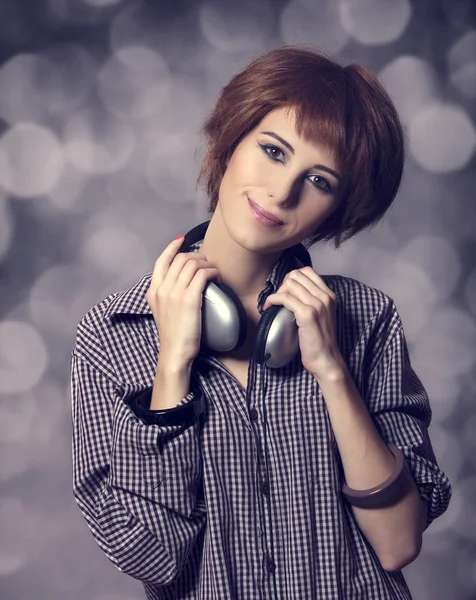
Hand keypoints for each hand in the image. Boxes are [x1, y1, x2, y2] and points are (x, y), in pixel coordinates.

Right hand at [146, 236, 220, 368]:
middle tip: (206, 264)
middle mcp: (162, 289)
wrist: (174, 353)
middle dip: (197, 256)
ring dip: (207, 264)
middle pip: (181, 258)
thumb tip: (180, 281)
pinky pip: (203, 274)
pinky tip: (217, 278)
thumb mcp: (162, 311)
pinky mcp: (189, 299)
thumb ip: (166, 295)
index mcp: (153, 291)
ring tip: (214, 273)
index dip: (172, 247)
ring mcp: (174, 293)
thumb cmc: (173, 335)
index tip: (181, 239)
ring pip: (193, 264)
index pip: (161, 260)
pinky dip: (213, 272)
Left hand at [262, 267, 344, 380]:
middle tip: (278, 299)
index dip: (292, 278)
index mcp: (329, 295)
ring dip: (277, 292)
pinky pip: (285, 298)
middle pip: (297, 275)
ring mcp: (317, 304)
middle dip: (283, 284)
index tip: (285, 291)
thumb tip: (293, 292)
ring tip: (273, 304)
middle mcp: (325, 296)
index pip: (307, 271)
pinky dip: (273, 300)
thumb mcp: (321, 316)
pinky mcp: (308, 314)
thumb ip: (313, 301)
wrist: (326, 360)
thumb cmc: (320, 341)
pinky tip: (269, 307)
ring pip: (290, 284)